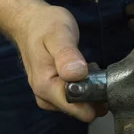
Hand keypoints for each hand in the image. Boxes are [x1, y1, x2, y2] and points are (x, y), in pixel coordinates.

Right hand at [12, 4, 104, 121]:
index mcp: (46, 88)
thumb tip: (78, 74)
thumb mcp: (59, 34)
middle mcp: (46, 98)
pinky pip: (77, 98)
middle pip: (82, 110)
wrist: (30, 22)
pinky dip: (86, 87)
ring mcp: (50, 97)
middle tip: (95, 68)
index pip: (79, 111)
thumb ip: (67, 55)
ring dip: (91, 89)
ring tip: (89, 67)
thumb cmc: (45, 26)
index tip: (102, 79)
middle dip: (95, 93)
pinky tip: (86, 72)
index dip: (96, 98)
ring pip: (81, 105)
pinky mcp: (55, 93)